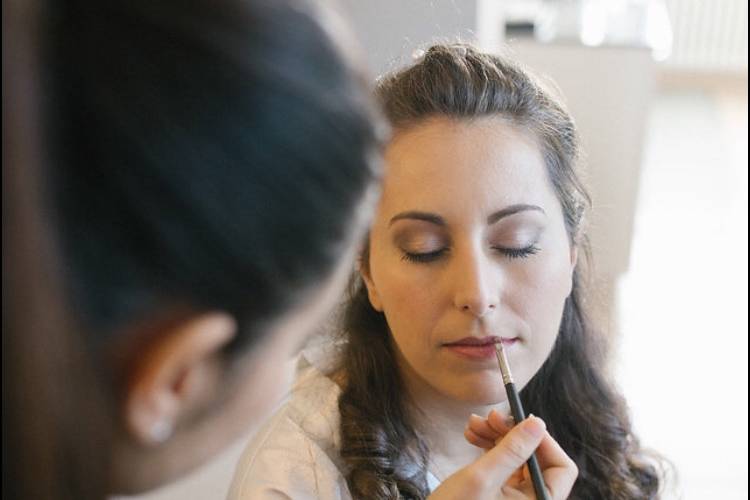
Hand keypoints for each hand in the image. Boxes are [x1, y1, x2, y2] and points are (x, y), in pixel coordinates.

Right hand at [427, 413, 576, 499]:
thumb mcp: (482, 478)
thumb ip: (512, 450)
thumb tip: (538, 423)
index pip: (562, 469)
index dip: (544, 441)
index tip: (520, 420)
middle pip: (538, 458)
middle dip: (514, 433)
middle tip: (490, 416)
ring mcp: (515, 499)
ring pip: (518, 457)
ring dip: (497, 436)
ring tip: (473, 424)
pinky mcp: (499, 494)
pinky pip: (503, 464)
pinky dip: (489, 446)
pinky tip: (471, 435)